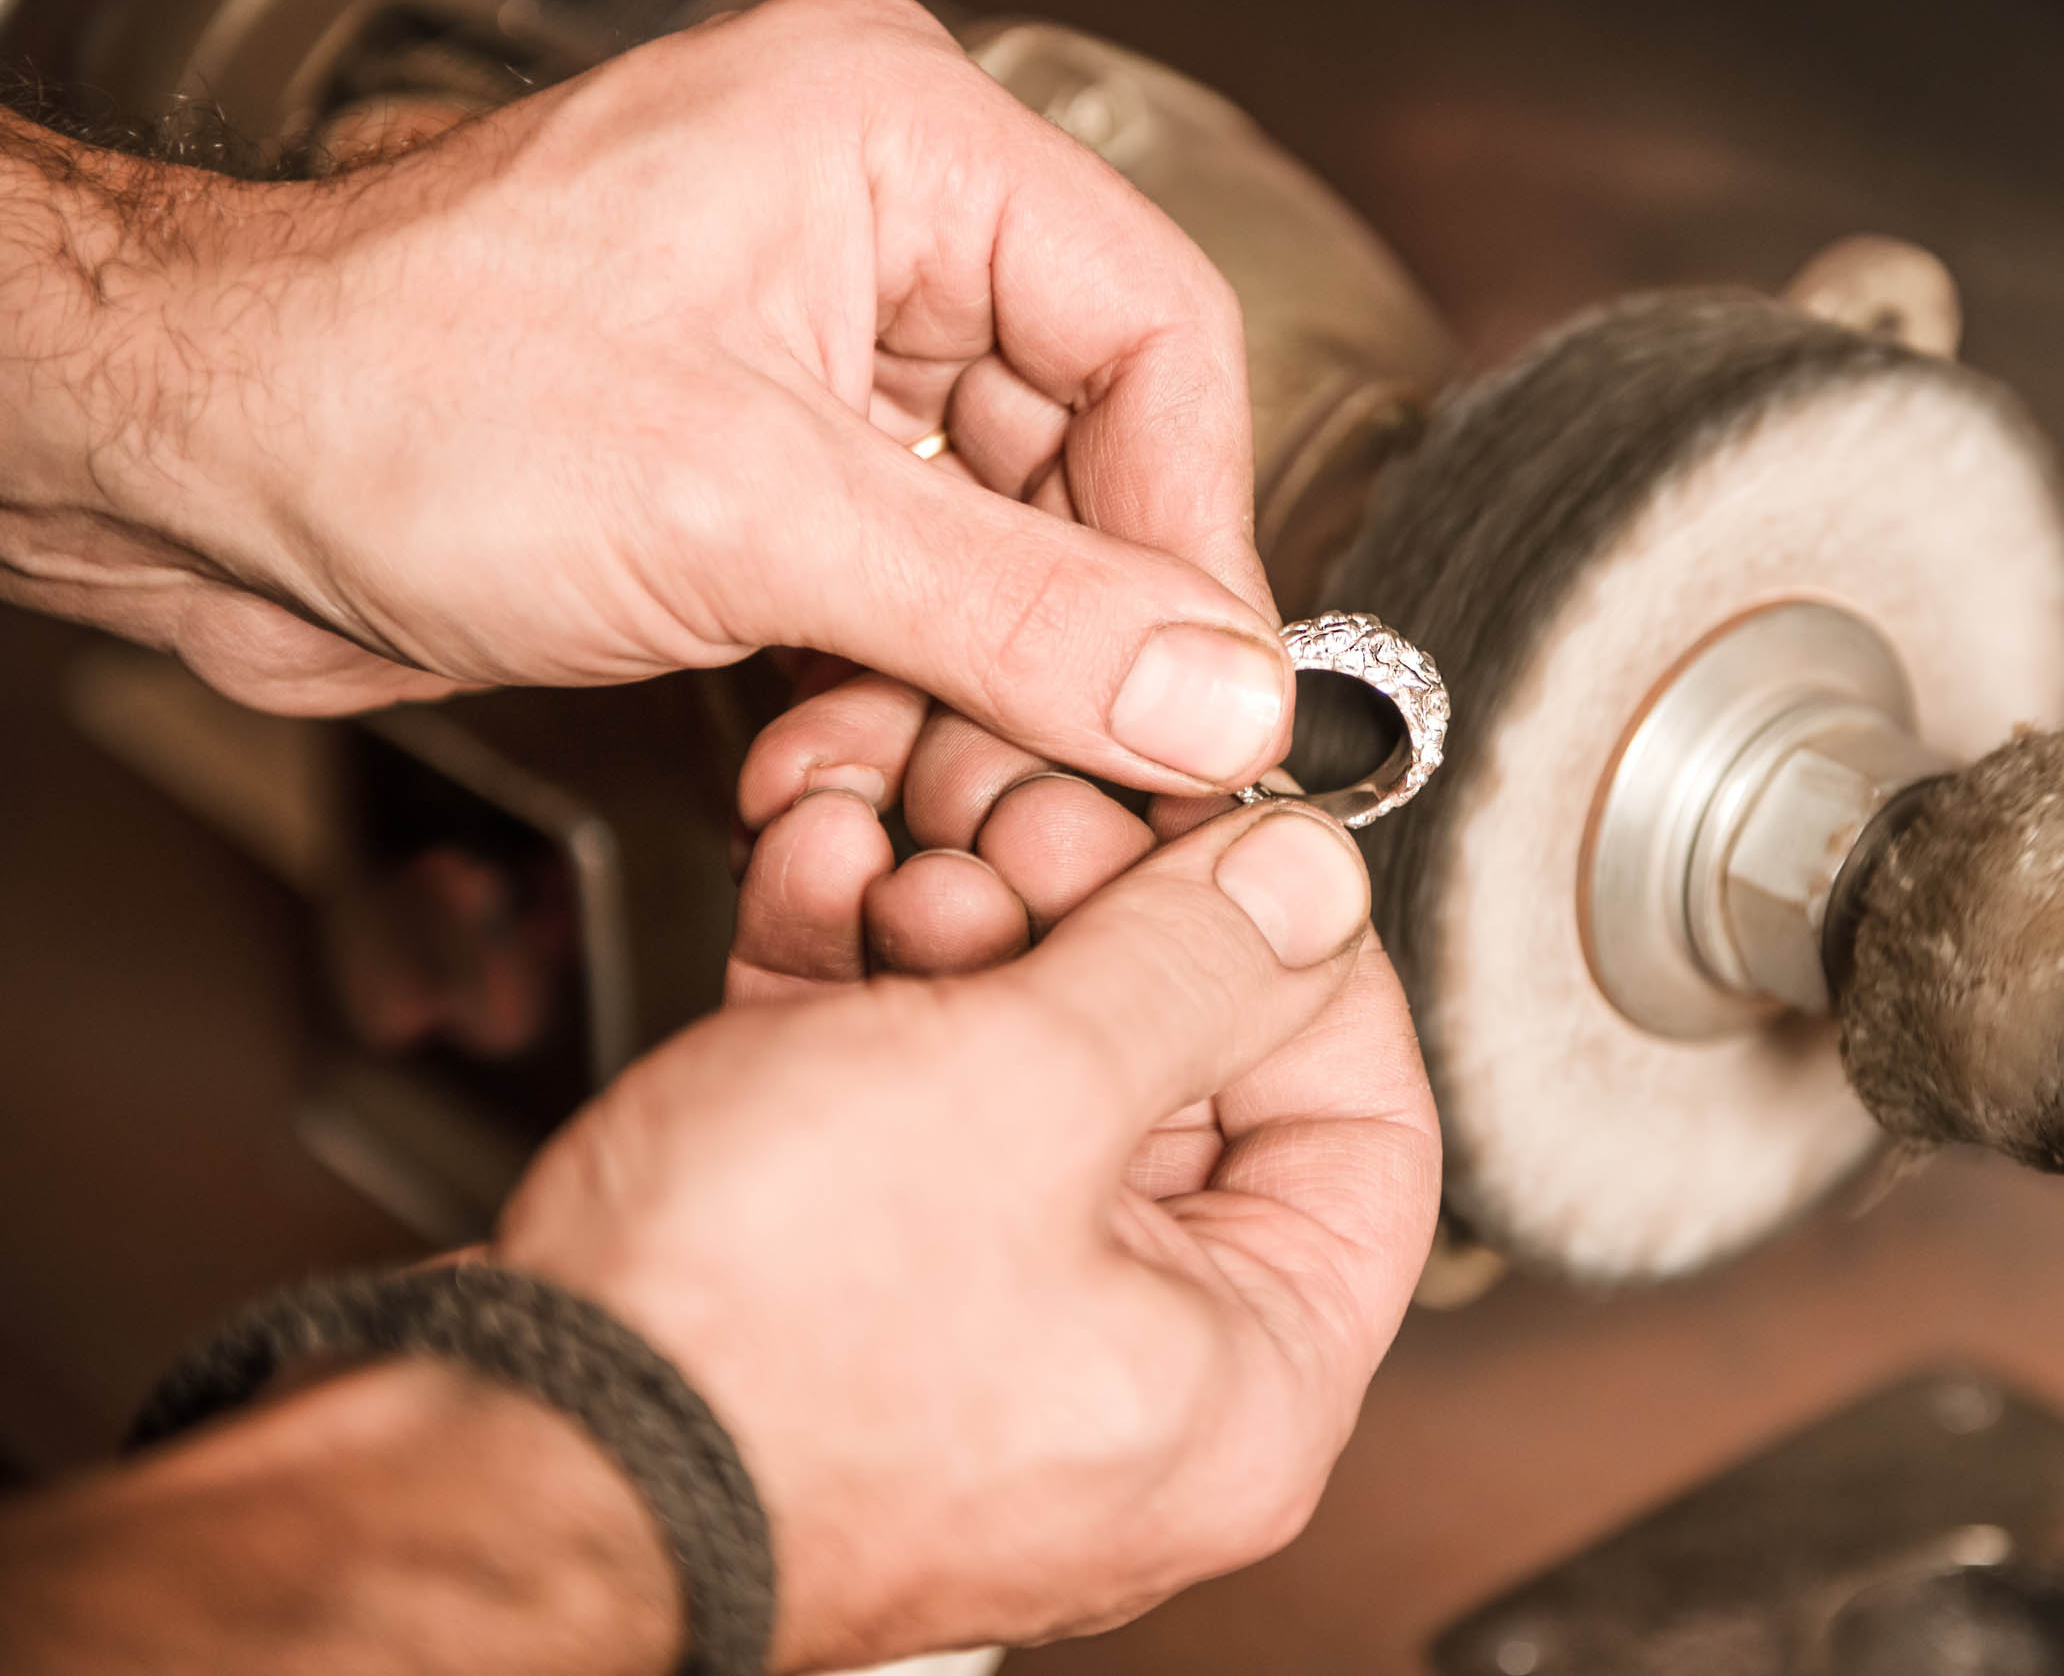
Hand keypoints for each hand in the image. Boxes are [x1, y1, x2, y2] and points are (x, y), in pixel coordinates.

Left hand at [0, 0, 1287, 793]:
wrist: (188, 473)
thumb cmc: (391, 393)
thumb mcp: (749, 514)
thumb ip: (1016, 613)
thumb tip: (1216, 691)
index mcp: (898, 146)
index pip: (1155, 333)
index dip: (1196, 530)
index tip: (1210, 688)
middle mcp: (875, 231)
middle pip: (1085, 455)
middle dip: (1067, 637)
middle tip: (1078, 774)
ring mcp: (816, 350)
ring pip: (1000, 544)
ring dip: (971, 689)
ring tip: (920, 785)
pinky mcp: (764, 461)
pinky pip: (907, 587)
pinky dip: (892, 690)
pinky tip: (835, 762)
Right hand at [497, 795, 1439, 1668]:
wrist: (491, 1452)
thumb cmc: (752, 1352)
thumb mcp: (1022, 1095)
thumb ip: (1193, 966)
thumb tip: (1307, 886)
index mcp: (1245, 1382)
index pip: (1365, 1126)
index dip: (1303, 954)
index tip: (1230, 838)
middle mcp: (1131, 1376)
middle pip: (1189, 1083)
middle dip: (1098, 915)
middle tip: (1030, 818)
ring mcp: (984, 1331)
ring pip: (1031, 1074)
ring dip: (968, 927)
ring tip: (903, 853)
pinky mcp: (851, 1288)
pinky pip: (906, 1108)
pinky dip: (868, 988)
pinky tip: (825, 877)